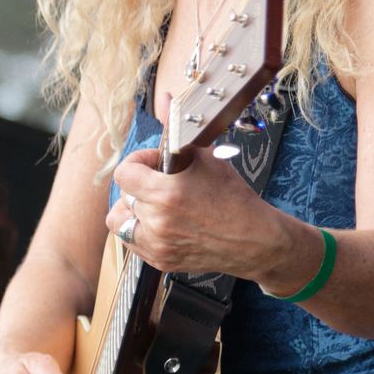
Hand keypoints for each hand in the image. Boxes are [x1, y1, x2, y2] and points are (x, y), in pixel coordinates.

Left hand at [110, 145, 290, 278]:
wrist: (254, 240)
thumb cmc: (234, 200)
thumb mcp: (208, 159)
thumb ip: (178, 140)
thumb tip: (165, 112)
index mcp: (165, 194)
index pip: (124, 174)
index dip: (137, 161)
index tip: (152, 162)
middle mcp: (156, 222)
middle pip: (124, 196)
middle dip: (139, 184)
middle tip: (156, 182)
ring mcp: (156, 245)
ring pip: (119, 222)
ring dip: (130, 209)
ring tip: (150, 204)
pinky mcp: (160, 260)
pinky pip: (132, 242)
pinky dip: (139, 229)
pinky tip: (157, 222)